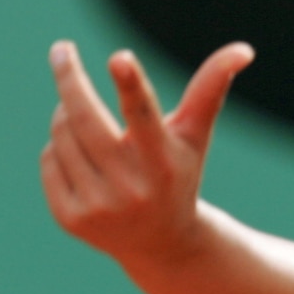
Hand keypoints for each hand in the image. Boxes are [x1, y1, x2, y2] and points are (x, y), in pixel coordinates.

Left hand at [40, 41, 254, 264]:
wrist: (162, 243)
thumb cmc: (180, 173)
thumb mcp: (195, 134)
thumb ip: (211, 88)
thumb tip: (244, 49)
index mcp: (164, 162)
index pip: (144, 117)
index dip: (132, 85)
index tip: (120, 57)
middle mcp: (131, 187)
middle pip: (84, 117)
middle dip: (70, 77)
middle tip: (62, 49)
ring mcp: (98, 206)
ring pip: (62, 134)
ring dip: (67, 114)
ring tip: (85, 119)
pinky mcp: (71, 219)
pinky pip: (49, 160)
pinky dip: (59, 148)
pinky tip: (81, 159)